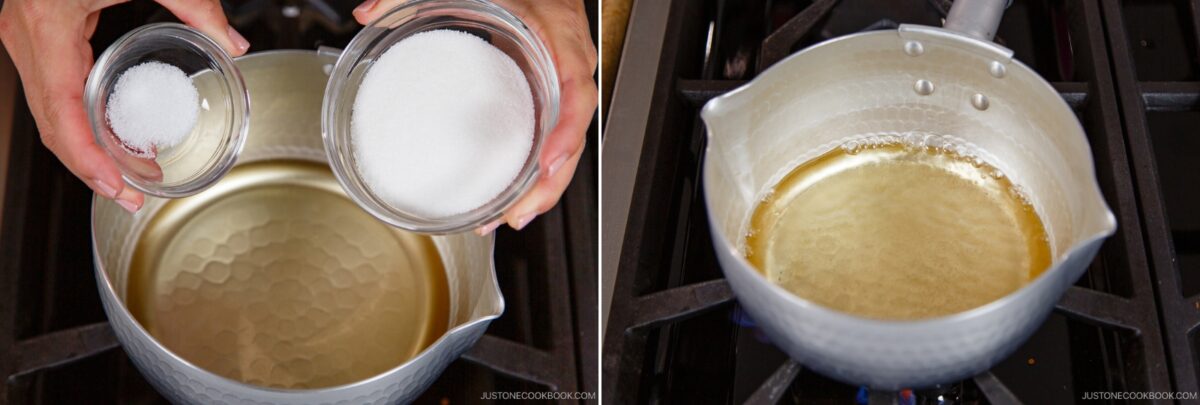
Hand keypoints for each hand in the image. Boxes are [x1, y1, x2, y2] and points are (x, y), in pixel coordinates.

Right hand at [0, 0, 249, 211]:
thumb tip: (234, 43)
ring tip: (128, 174)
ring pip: (46, 110)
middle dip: (89, 167)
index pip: (61, 111)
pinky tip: (110, 133)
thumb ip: (196, 7)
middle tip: (131, 197)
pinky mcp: (34, 32)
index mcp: (47, 24)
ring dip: (84, 147)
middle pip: (50, 123)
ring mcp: (23, 35)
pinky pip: (50, 88)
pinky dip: (77, 118)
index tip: (117, 186)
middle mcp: (25, 35)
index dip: (87, 158)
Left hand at [352, 0, 596, 233]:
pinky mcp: (552, 102)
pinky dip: (535, 173)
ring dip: (541, 188)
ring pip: (565, 147)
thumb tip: (369, 12)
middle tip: (518, 212)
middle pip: (573, 135)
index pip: (576, 91)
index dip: (566, 130)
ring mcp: (564, 89)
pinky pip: (551, 141)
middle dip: (549, 181)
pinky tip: (510, 196)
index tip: (548, 161)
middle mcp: (568, 69)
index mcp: (559, 39)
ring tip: (509, 217)